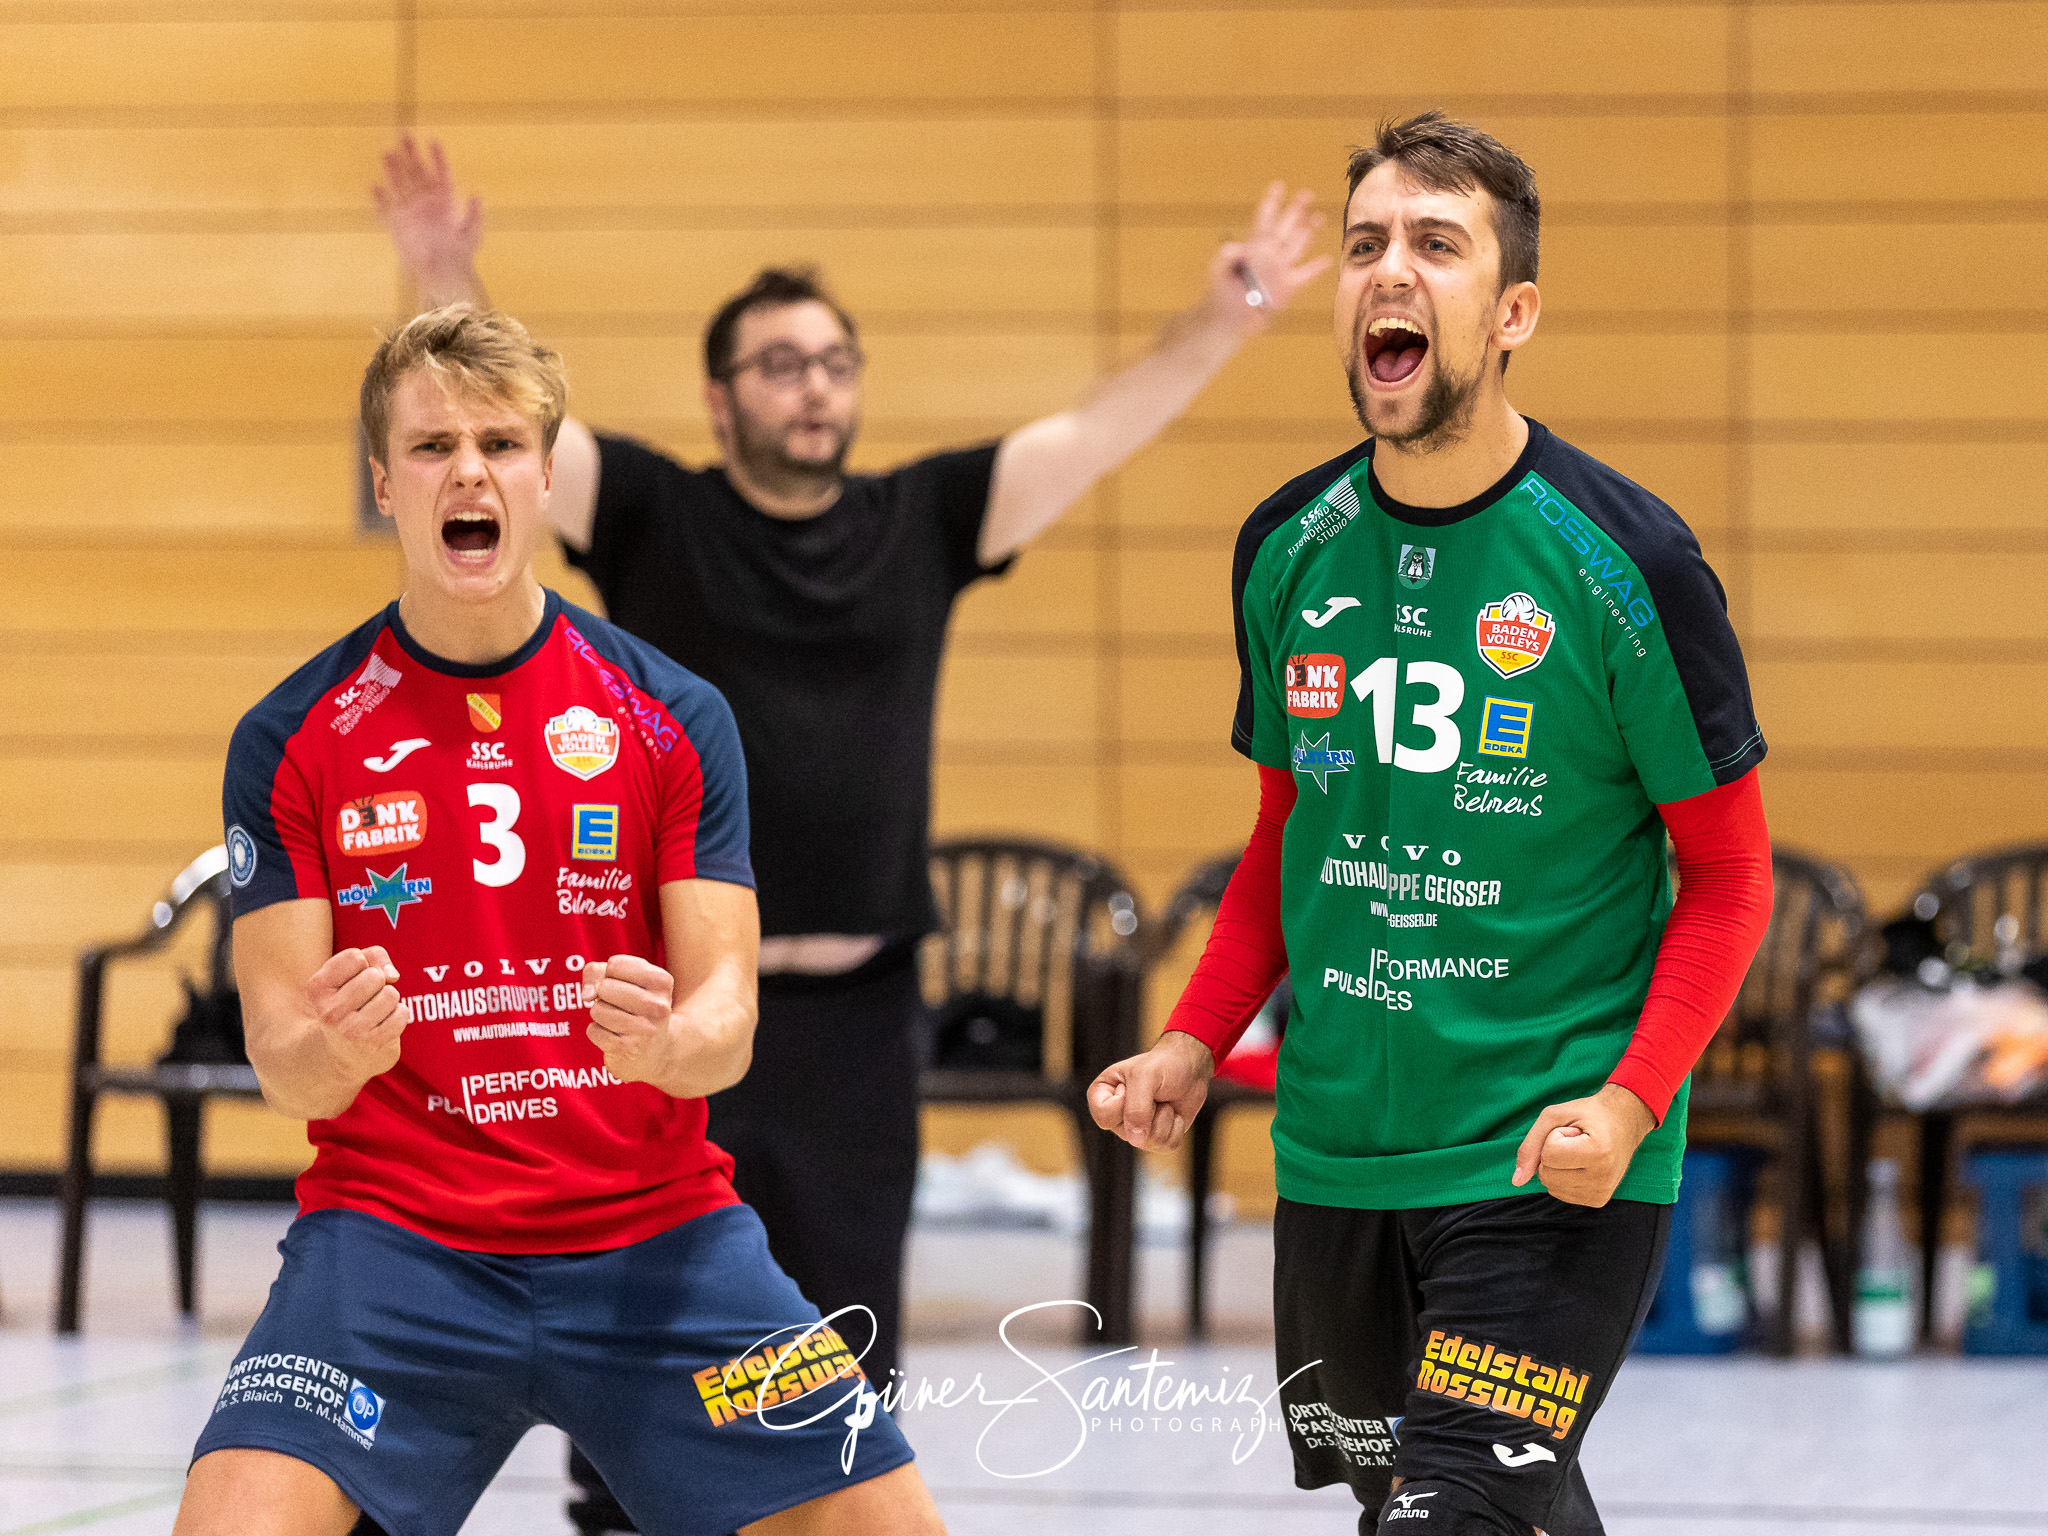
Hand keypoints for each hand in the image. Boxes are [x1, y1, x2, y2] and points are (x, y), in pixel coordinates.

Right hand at [304, 946, 408, 1082]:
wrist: (344, 1053)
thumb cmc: (352, 1001)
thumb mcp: (352, 973)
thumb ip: (375, 956)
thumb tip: (393, 976)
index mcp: (317, 989)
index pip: (354, 957)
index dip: (363, 963)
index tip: (353, 978)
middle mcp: (330, 1012)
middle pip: (374, 975)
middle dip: (378, 982)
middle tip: (366, 998)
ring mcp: (351, 1030)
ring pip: (390, 993)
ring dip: (389, 999)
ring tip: (375, 1011)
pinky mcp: (373, 1043)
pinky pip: (402, 1013)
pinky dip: (399, 1014)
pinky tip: (383, 1024)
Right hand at [372, 136, 482, 295]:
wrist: (443, 273)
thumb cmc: (461, 254)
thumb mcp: (473, 234)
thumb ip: (474, 214)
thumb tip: (476, 194)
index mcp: (445, 200)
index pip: (441, 173)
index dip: (437, 157)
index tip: (432, 140)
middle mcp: (426, 200)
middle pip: (417, 172)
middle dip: (410, 153)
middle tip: (403, 134)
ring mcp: (410, 210)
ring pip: (400, 183)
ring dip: (393, 168)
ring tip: (387, 151)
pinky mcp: (397, 223)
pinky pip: (386, 209)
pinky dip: (380, 199)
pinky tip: (375, 186)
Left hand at [581, 955, 679, 1087]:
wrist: (657, 1051)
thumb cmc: (636, 1007)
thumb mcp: (625, 980)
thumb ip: (598, 972)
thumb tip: (587, 994)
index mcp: (662, 982)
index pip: (615, 965)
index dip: (610, 974)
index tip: (624, 985)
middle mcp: (658, 1006)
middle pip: (605, 987)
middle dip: (603, 995)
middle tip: (619, 1006)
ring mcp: (644, 1029)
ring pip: (597, 1009)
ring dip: (600, 1014)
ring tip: (617, 1021)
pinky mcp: (627, 1049)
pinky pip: (593, 1030)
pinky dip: (597, 1032)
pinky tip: (615, 1036)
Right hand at [1087, 1030, 1215, 1151]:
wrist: (1190, 1068)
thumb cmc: (1162, 1065)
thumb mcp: (1145, 1076)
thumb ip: (1136, 1108)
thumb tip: (1136, 1140)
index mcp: (1102, 1096)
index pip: (1104, 1116)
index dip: (1122, 1103)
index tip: (1132, 1084)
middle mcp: (1116, 1117)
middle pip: (1129, 1134)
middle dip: (1149, 1110)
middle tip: (1152, 1092)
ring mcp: (1135, 1130)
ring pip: (1149, 1142)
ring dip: (1165, 1118)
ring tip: (1164, 1101)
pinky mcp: (1156, 1138)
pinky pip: (1166, 1145)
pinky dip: (1176, 1127)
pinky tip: (1174, 1112)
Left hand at [1205, 181, 1331, 332]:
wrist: (1227, 319)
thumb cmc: (1219, 293)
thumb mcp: (1219, 270)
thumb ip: (1227, 256)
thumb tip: (1237, 247)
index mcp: (1253, 247)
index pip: (1263, 219)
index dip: (1271, 203)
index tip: (1278, 185)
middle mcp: (1269, 255)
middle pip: (1285, 227)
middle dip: (1295, 210)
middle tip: (1306, 193)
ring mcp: (1279, 270)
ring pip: (1298, 246)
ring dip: (1309, 231)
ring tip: (1320, 217)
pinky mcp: (1287, 287)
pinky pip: (1305, 274)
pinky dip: (1316, 267)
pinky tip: (1327, 259)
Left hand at [1510, 1084, 1657, 1206]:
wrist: (1624, 1121)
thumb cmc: (1588, 1114)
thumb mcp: (1554, 1115)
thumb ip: (1530, 1145)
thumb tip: (1516, 1181)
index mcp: (1599, 1153)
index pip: (1549, 1154)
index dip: (1554, 1136)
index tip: (1576, 1129)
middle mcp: (1603, 1179)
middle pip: (1546, 1174)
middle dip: (1552, 1153)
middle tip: (1577, 1140)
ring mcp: (1602, 1193)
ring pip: (1550, 1186)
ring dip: (1557, 1165)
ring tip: (1580, 1151)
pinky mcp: (1598, 1200)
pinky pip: (1560, 1192)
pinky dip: (1563, 1176)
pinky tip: (1583, 1164)